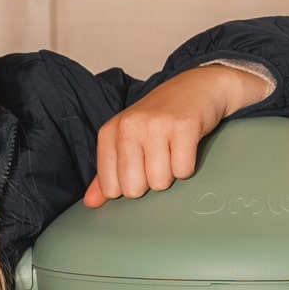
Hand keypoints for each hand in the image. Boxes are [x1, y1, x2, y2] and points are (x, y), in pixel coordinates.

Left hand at [84, 62, 271, 206]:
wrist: (197, 87)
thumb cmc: (159, 118)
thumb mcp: (126, 139)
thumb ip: (107, 172)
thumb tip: (91, 202)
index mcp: (110, 132)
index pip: (111, 188)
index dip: (130, 185)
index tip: (139, 166)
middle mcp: (129, 126)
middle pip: (134, 189)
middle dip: (150, 182)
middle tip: (158, 157)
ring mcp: (156, 125)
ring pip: (160, 182)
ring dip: (171, 173)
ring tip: (172, 149)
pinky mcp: (184, 126)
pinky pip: (183, 171)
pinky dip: (188, 165)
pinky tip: (186, 146)